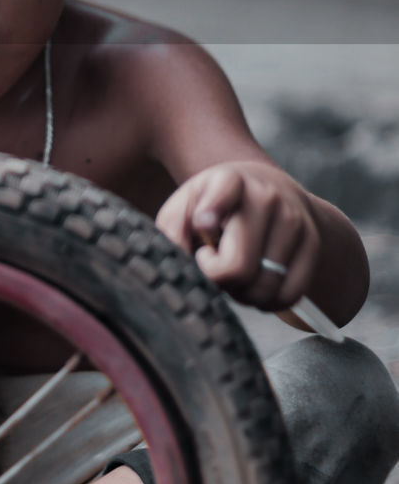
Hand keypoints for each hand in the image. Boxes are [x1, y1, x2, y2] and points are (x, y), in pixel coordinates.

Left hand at [155, 161, 320, 310]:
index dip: (212, 209)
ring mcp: (293, 220)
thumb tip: (182, 266)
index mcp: (228, 181)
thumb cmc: (215, 206)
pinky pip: (289, 295)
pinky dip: (268, 302)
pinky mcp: (312, 243)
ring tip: (234, 273)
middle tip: (213, 266)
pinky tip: (256, 284)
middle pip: (238, 267)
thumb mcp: (186, 206)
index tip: (203, 220)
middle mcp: (266, 196)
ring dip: (243, 294)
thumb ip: (172, 231)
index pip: (222, 192)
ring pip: (264, 288)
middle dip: (219, 280)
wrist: (271, 190)